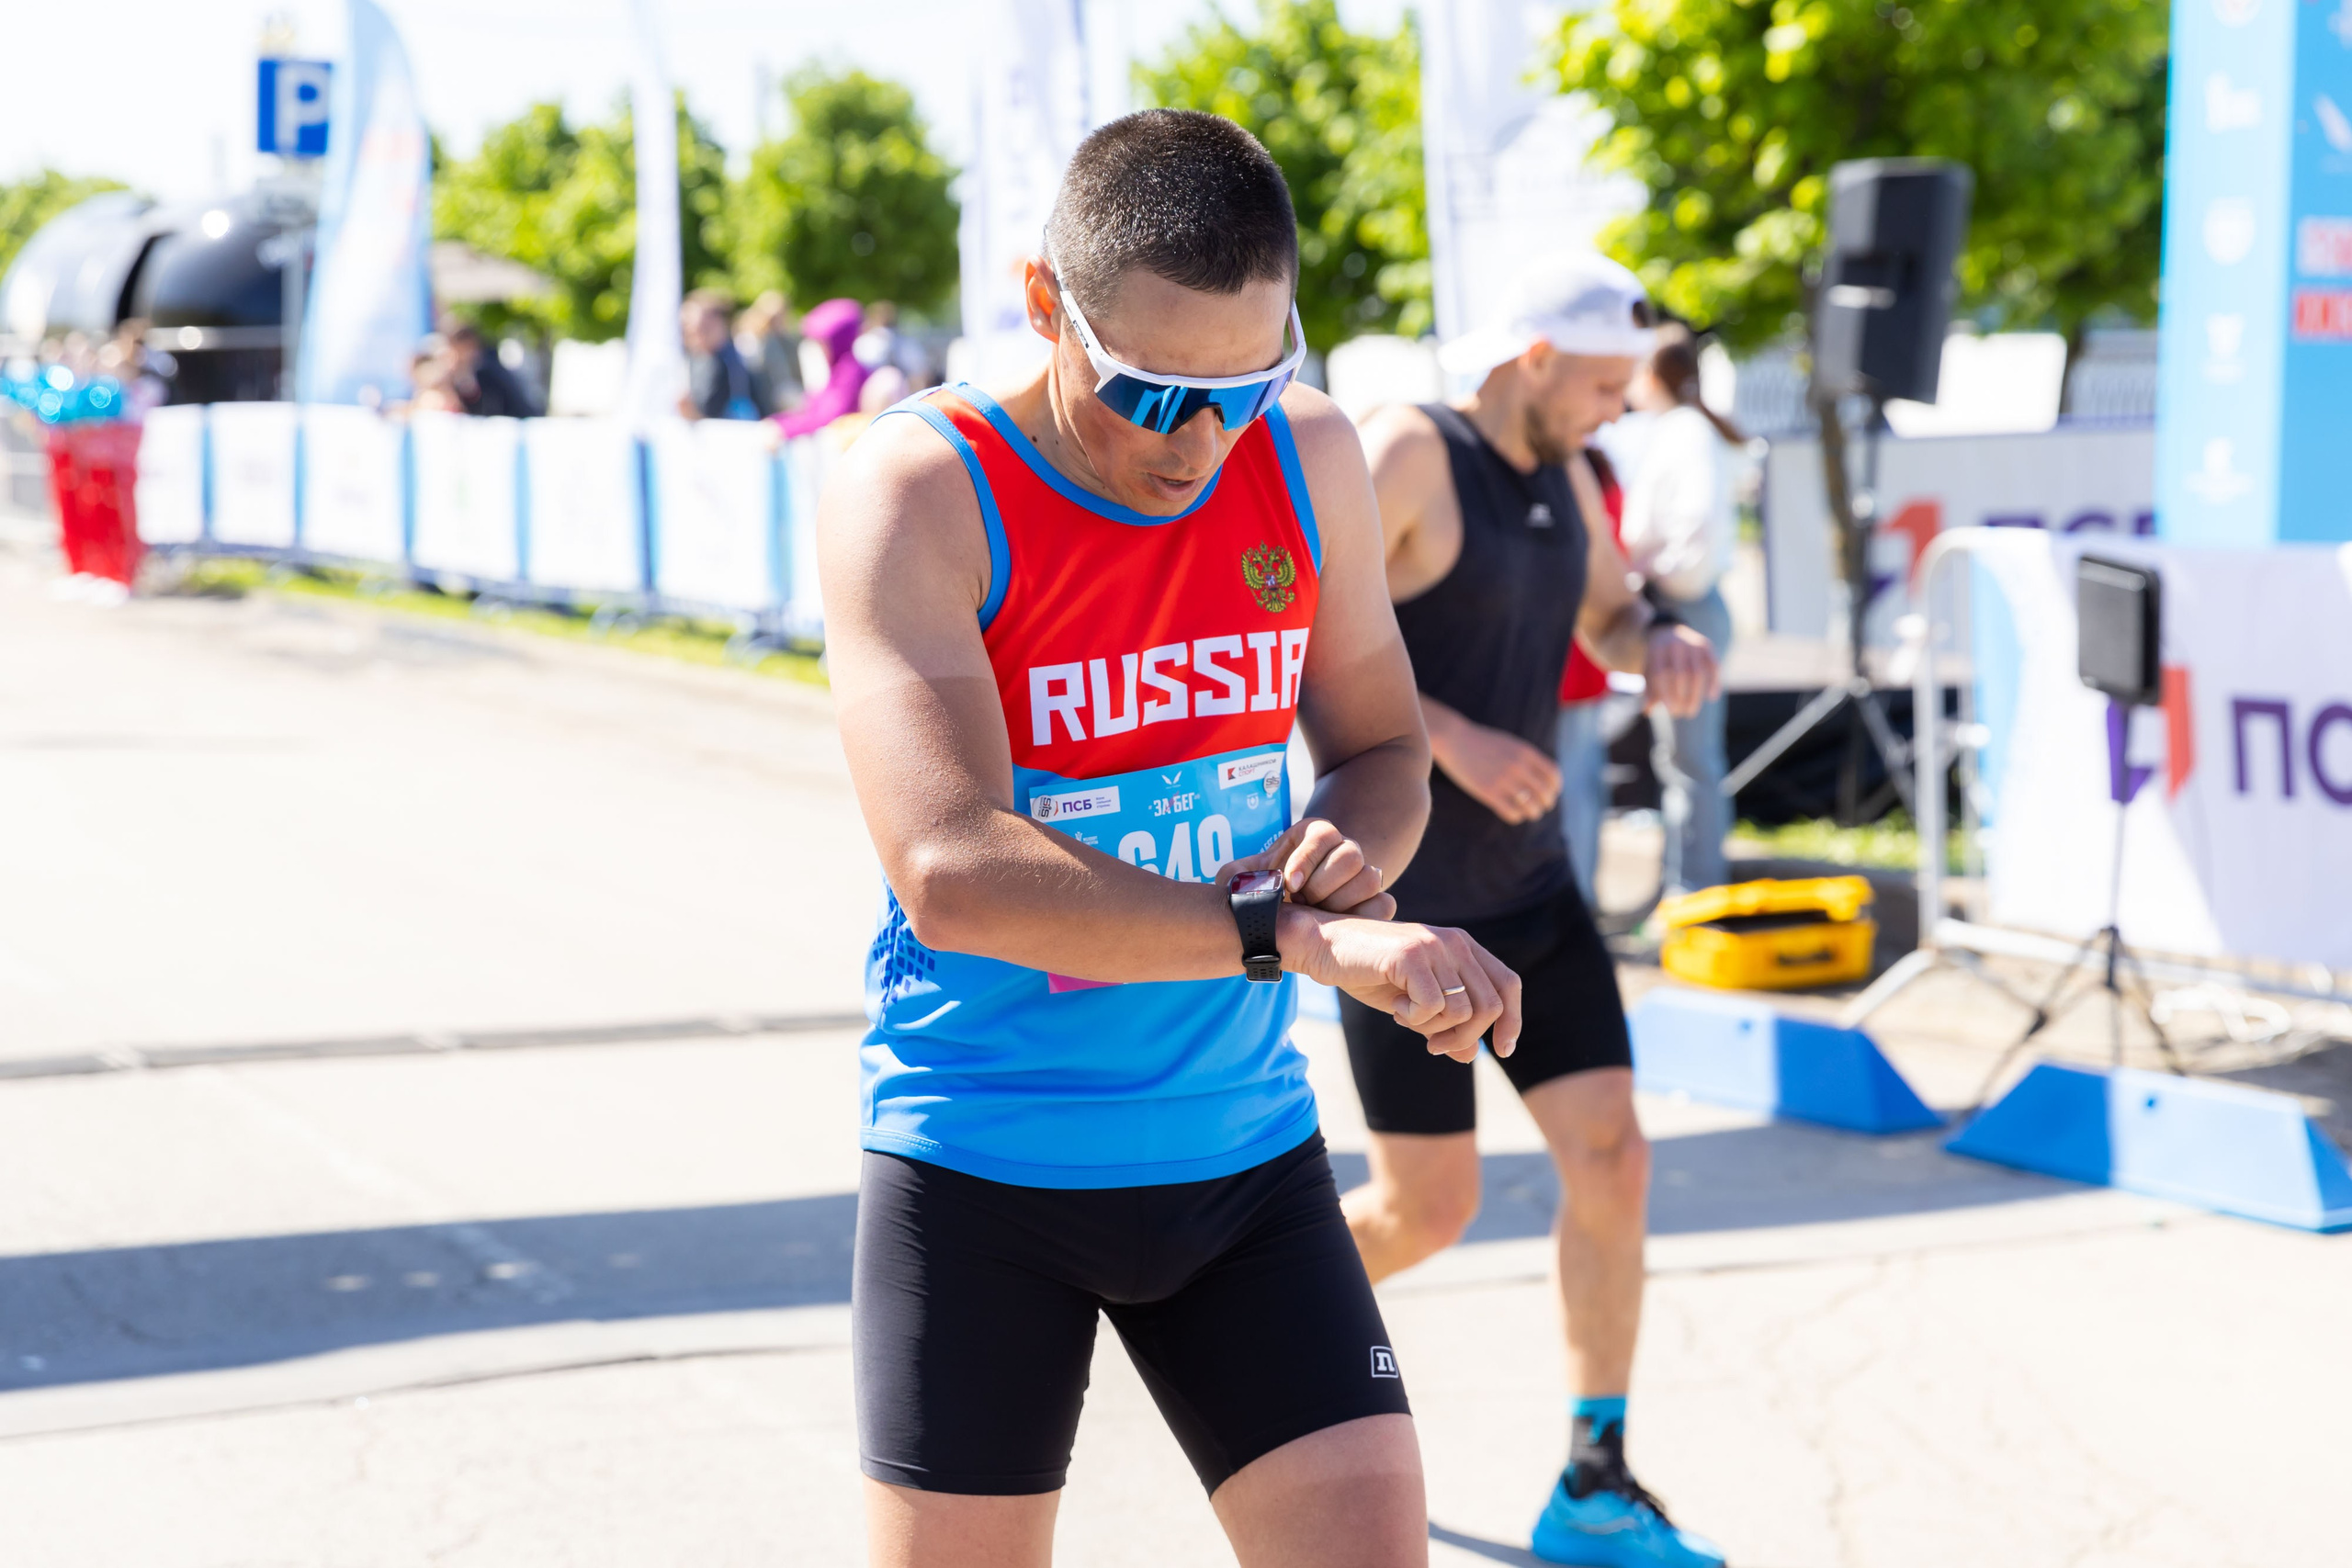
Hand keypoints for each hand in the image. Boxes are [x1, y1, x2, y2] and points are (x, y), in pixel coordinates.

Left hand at [1225, 817, 1391, 917]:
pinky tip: (1336, 928)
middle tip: (1301, 903)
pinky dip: (1363, 918)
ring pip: (1370, 879)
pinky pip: (1384, 904)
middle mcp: (1345, 850)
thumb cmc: (1270, 887)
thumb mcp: (1249, 876)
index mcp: (1315, 835)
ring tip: (1316, 916)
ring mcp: (1363, 875)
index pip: (1324, 834)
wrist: (1295, 907)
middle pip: (1350, 856)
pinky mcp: (1376, 901)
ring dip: (1340, 903)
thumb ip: (1238, 875)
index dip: (1306, 859)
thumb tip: (1237, 882)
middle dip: (1322, 885)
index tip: (1288, 884)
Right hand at [1279, 905, 1521, 1061]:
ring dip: (1433, 1029)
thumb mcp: (1414, 1005)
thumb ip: (1445, 1026)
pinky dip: (1413, 1019)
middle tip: (1434, 1047)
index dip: (1512, 1020)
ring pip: (1462, 1011)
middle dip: (1465, 1038)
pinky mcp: (1411, 956)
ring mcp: (1434, 946)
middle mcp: (1455, 942)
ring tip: (1406, 1017)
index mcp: (1462, 946)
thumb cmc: (1368, 974)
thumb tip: (1472, 1056)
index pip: (1508, 984)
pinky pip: (1432, 1007)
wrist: (1324, 946)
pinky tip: (1395, 1007)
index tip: (1502, 1050)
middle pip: (1489, 1006)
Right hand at [1431, 719, 1560, 824]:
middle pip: (1545, 793)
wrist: (1455, 739)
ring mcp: (1503, 780)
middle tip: (1541, 806)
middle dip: (1546, 803)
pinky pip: (1512, 813)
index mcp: (1526, 752)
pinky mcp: (1488, 793)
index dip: (1555, 788)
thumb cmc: (1482, 743)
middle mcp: (1518, 766)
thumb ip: (1527, 758)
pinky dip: (1516, 816)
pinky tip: (1513, 813)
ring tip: (1529, 812)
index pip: (1553, 775)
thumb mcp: (1510, 744)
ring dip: (1533, 813)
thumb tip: (1544, 779)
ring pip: (1531, 807)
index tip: (1550, 793)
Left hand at [1643, 623, 1719, 718]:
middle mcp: (1675, 644)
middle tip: (1680, 714)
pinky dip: (1715, 682)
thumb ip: (1649, 690)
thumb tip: (1647, 711)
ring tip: (1691, 711)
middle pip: (1682, 674)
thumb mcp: (1648, 671)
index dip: (1667, 693)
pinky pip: (1714, 665)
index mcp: (1657, 649)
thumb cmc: (1656, 660)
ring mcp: (1692, 643)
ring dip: (1696, 695)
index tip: (1671, 711)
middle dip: (1683, 697)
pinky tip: (1711, 697)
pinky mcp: (1706, 645)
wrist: (1667, 632)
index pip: (1662, 673)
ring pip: (1699, 672)